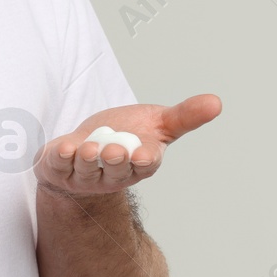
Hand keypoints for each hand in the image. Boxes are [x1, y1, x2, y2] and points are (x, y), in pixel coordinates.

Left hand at [34, 94, 221, 197]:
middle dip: (115, 160)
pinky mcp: (60, 168)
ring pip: (86, 170)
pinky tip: (64, 148)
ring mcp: (85, 174)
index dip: (144, 161)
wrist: (86, 147)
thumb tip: (217, 102)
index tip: (143, 156)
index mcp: (139, 163)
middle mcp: (113, 173)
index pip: (144, 165)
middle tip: (115, 150)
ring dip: (86, 159)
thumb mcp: (157, 122)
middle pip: (115, 170)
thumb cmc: (125, 134)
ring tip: (87, 149)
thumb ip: (185, 116)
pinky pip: (59, 166)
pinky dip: (60, 158)